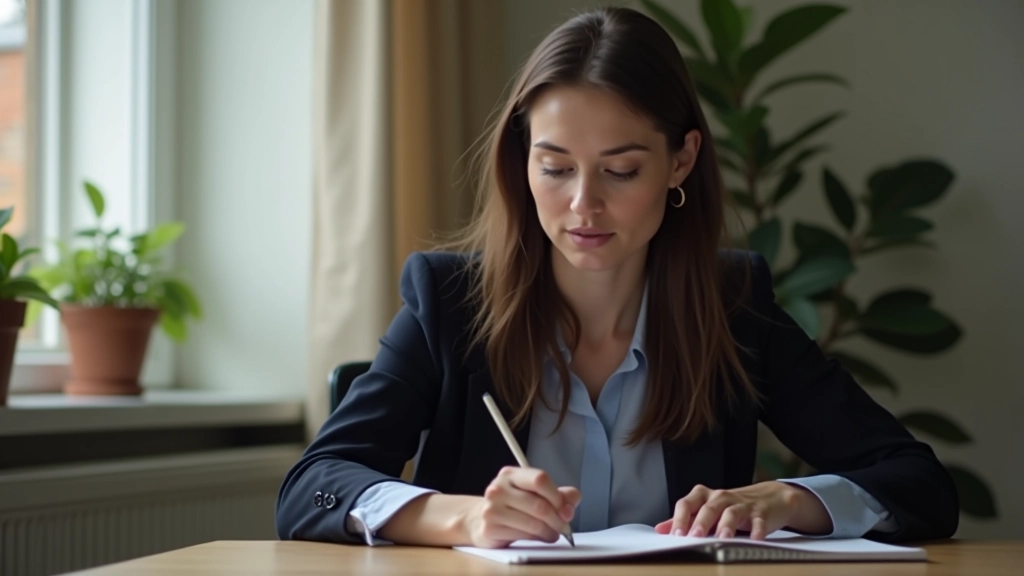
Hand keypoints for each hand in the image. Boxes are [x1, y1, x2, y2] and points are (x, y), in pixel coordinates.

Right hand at [462, 466, 580, 548]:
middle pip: (540, 505)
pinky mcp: (490, 528)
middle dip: (558, 519)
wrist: (480, 519)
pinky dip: (537, 539)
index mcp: (510, 474)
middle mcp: (498, 488)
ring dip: (549, 532)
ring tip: (552, 533)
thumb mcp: (535, 493)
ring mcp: (492, 508)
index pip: (540, 479)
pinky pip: (523, 536)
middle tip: (564, 527)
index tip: (566, 509)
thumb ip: (559, 495)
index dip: (557, 496)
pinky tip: (537, 537)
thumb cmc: (513, 505)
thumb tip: (572, 504)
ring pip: (534, 524)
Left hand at [654, 482, 831, 539]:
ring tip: (722, 539)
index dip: (679, 518)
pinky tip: (755, 539)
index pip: (687, 504)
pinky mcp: (761, 513)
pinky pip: (758, 521)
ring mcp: (742, 504)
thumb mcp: (707, 510)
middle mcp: (721, 498)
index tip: (674, 535)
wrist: (769, 497)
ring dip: (726, 526)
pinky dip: (757, 530)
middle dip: (700, 522)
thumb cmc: (732, 507)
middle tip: (693, 537)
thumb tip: (660, 529)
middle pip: (708, 507)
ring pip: (731, 512)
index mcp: (705, 497)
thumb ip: (685, 519)